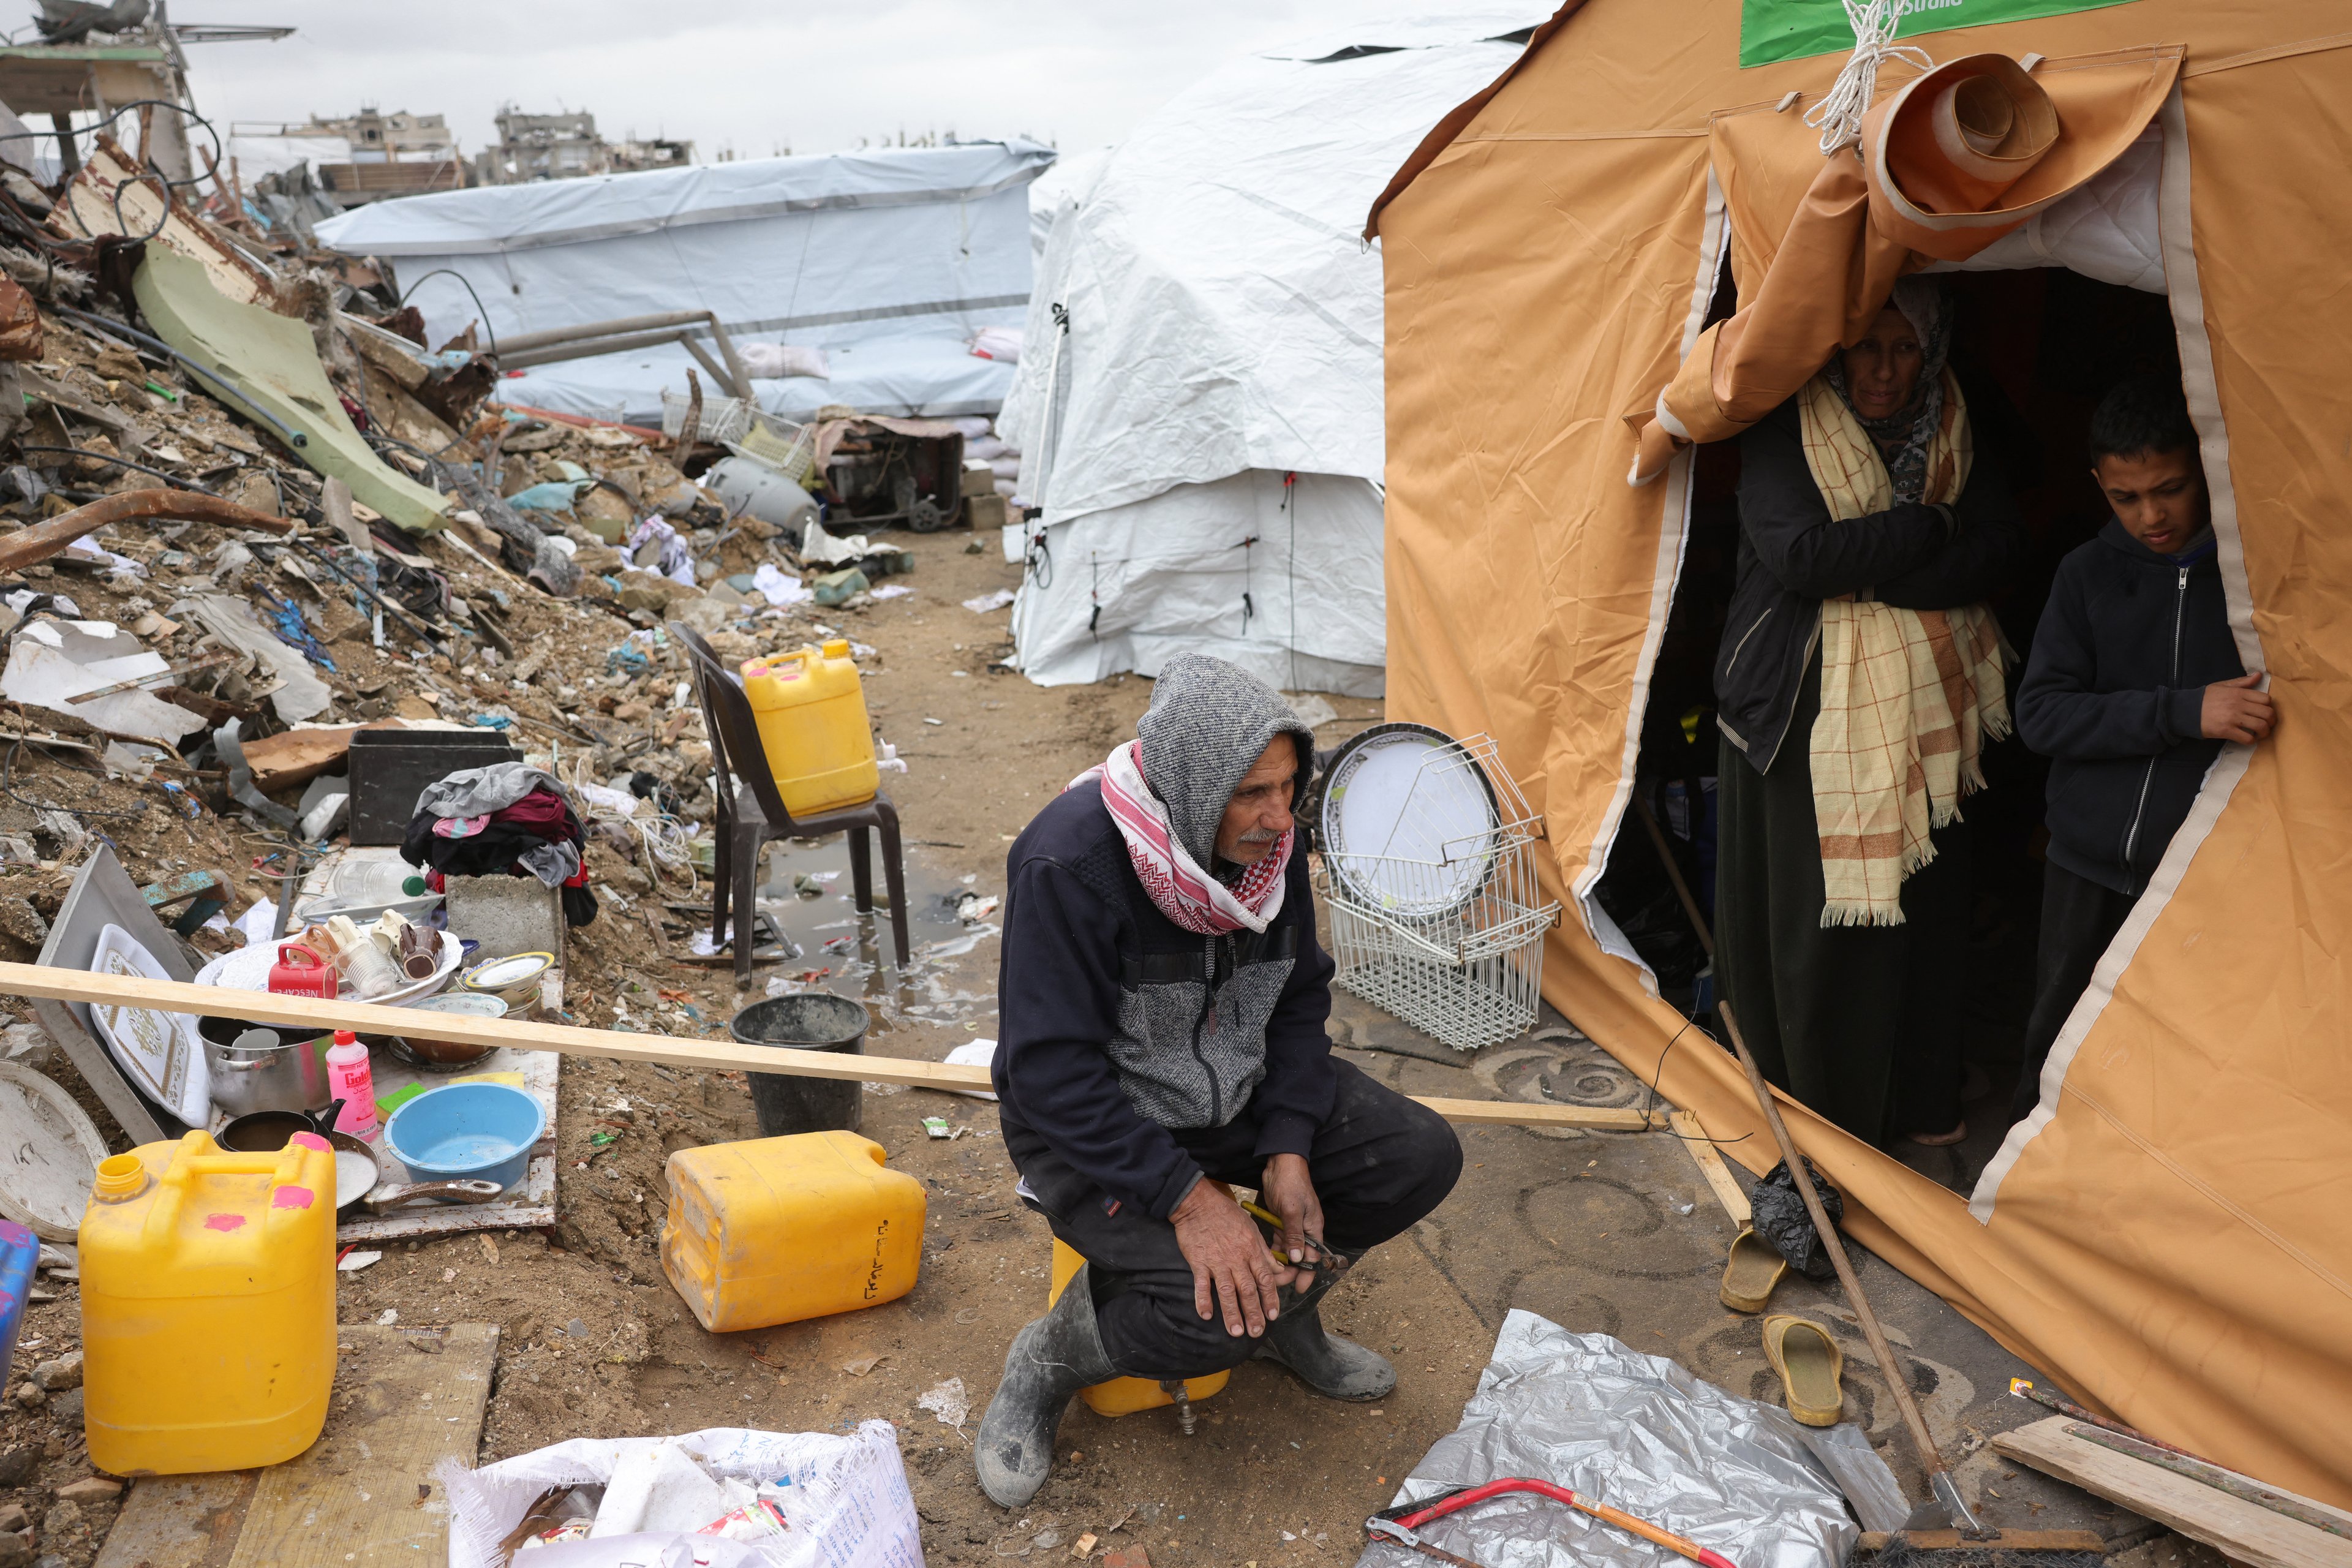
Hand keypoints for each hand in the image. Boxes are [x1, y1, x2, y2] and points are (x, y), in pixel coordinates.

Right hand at [1170, 1180, 1293, 1337]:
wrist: (1198, 1203)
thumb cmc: (1226, 1214)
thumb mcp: (1252, 1228)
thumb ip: (1265, 1252)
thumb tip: (1279, 1270)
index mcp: (1251, 1250)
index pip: (1265, 1279)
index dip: (1270, 1298)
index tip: (1272, 1316)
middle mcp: (1236, 1258)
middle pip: (1247, 1290)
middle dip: (1253, 1312)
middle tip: (1256, 1332)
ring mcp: (1216, 1261)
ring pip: (1226, 1291)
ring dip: (1232, 1312)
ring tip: (1236, 1332)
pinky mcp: (1198, 1261)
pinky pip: (1201, 1284)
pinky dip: (1203, 1299)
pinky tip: (1206, 1315)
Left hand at [1259, 1152, 1340, 1272]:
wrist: (1281, 1164)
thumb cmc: (1291, 1185)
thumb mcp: (1292, 1210)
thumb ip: (1295, 1235)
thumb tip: (1298, 1259)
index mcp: (1313, 1228)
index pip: (1314, 1258)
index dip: (1307, 1274)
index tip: (1299, 1289)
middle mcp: (1305, 1230)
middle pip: (1300, 1258)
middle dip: (1290, 1271)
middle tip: (1275, 1283)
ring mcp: (1293, 1226)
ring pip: (1289, 1251)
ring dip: (1280, 1263)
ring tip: (1268, 1275)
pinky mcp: (1281, 1222)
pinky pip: (1279, 1241)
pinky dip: (1273, 1250)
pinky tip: (1264, 1259)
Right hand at [2201, 673, 2274, 743]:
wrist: (2186, 710)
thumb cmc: (2205, 698)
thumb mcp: (2222, 686)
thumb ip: (2242, 682)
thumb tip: (2259, 675)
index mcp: (2239, 693)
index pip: (2266, 699)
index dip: (2269, 707)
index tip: (2264, 711)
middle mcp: (2238, 705)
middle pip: (2267, 713)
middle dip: (2271, 721)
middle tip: (2267, 725)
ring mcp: (2233, 718)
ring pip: (2261, 726)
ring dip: (2264, 732)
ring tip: (2260, 733)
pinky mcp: (2226, 731)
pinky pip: (2247, 738)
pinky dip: (2252, 740)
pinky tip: (2249, 739)